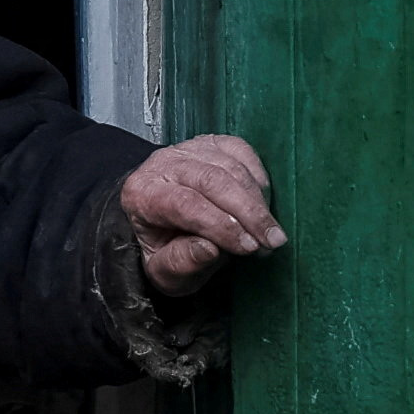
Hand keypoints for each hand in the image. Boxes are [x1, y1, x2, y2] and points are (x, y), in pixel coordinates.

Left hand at [124, 134, 285, 290]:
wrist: (164, 224)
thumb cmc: (164, 249)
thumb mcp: (165, 271)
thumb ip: (182, 263)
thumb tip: (209, 249)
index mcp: (142, 194)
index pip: (185, 204)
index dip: (221, 226)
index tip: (249, 246)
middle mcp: (161, 164)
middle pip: (212, 180)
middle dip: (248, 213)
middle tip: (272, 240)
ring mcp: (187, 149)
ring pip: (230, 167)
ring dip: (257, 201)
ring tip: (271, 232)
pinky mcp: (210, 143)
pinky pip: (241, 151)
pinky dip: (257, 177)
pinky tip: (263, 202)